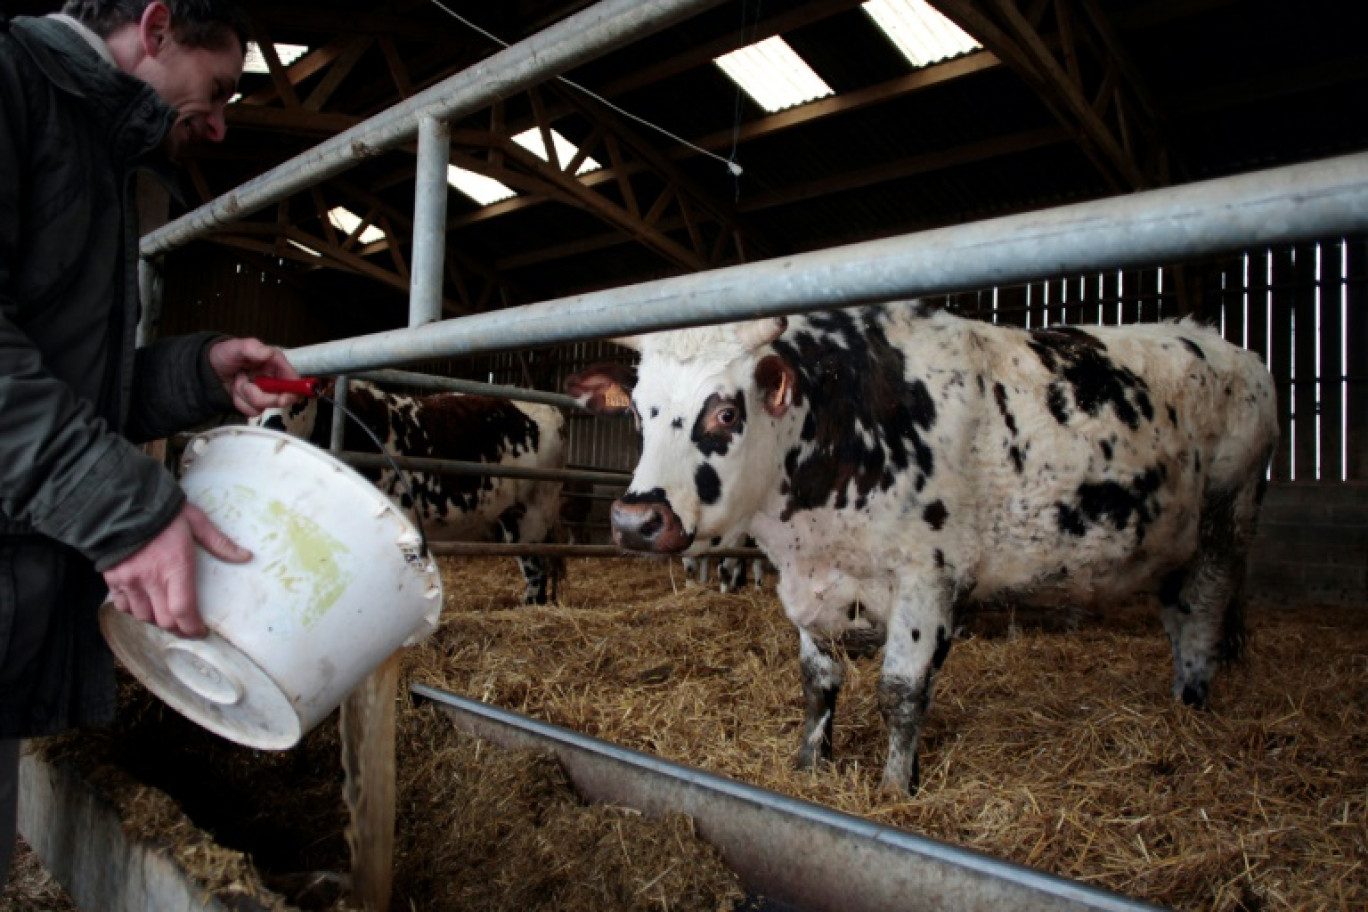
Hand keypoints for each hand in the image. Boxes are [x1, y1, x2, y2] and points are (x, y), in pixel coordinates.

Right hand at [103, 503, 250, 637]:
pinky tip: (143, 602)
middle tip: (187, 624)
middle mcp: (150, 579)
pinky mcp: (112, 578)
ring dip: (155, 619)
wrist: (121, 502)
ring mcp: (128, 580)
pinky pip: (122, 605)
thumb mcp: (196, 522)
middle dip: (177, 627)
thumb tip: (246, 556)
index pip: (183, 611)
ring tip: (166, 612)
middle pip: (163, 620)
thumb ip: (219, 542)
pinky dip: (134, 609)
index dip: (193, 628)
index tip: (201, 631)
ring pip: (142, 616)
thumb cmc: (163, 512)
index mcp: (175, 567)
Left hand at [208, 337, 301, 417]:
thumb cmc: (225, 354)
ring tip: (238, 383)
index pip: (293, 380)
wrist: (209, 369)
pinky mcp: (255, 403)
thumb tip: (268, 354)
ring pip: (264, 406)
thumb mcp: (237, 347)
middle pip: (282, 398)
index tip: (282, 398)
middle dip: (263, 396)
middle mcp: (274, 379)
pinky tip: (236, 392)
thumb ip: (252, 348)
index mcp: (275, 363)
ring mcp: (264, 392)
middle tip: (247, 387)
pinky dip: (241, 403)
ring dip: (246, 397)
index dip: (292, 390)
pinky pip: (253, 411)